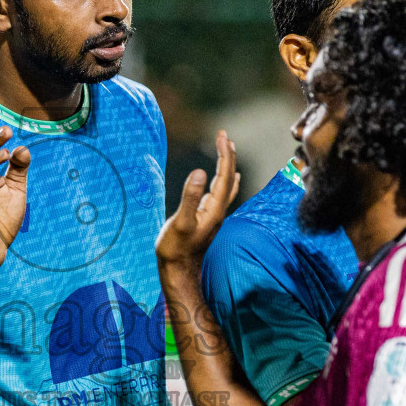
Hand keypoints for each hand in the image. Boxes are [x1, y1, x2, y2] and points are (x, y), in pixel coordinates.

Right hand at [156, 130, 238, 273]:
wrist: (178, 270)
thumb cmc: (175, 249)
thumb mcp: (181, 223)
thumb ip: (190, 198)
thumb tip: (199, 171)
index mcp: (214, 208)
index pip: (223, 175)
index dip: (224, 154)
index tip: (222, 135)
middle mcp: (219, 210)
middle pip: (228, 177)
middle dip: (227, 155)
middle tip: (224, 135)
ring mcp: (214, 214)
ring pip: (226, 184)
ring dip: (227, 166)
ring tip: (229, 149)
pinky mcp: (208, 218)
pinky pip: (222, 193)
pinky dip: (226, 180)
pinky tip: (230, 179)